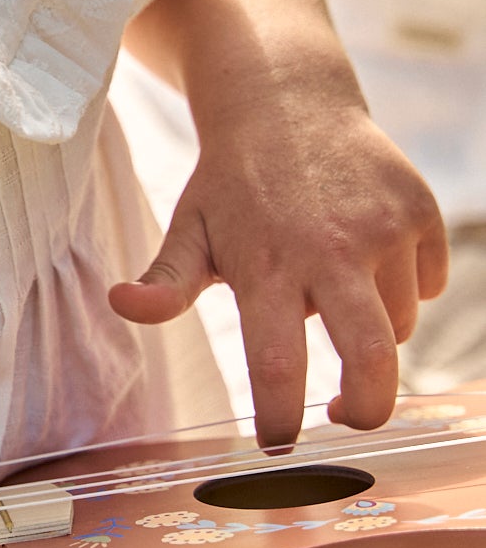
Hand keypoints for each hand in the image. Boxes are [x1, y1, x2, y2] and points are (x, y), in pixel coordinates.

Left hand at [109, 86, 447, 447]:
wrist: (288, 100)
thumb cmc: (231, 184)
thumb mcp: (188, 230)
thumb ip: (165, 282)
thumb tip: (122, 305)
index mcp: (266, 267)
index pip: (277, 363)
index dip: (282, 417)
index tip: (279, 447)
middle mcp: (331, 250)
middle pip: (372, 359)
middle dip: (367, 409)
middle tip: (345, 418)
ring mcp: (384, 229)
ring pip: (397, 326)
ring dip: (371, 334)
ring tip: (331, 293)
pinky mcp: (421, 211)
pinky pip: (425, 286)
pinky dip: (402, 292)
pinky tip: (366, 259)